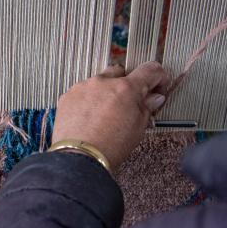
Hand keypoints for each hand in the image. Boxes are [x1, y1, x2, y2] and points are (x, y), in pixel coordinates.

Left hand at [51, 62, 169, 171]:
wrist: (80, 157)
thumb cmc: (111, 146)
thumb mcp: (138, 128)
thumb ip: (147, 107)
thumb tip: (155, 97)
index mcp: (126, 88)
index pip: (150, 70)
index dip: (158, 78)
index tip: (157, 88)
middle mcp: (103, 82)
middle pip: (121, 72)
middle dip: (127, 85)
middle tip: (128, 104)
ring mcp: (83, 87)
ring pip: (99, 82)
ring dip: (105, 92)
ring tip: (105, 114)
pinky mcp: (68, 95)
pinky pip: (82, 92)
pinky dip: (88, 100)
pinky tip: (89, 118)